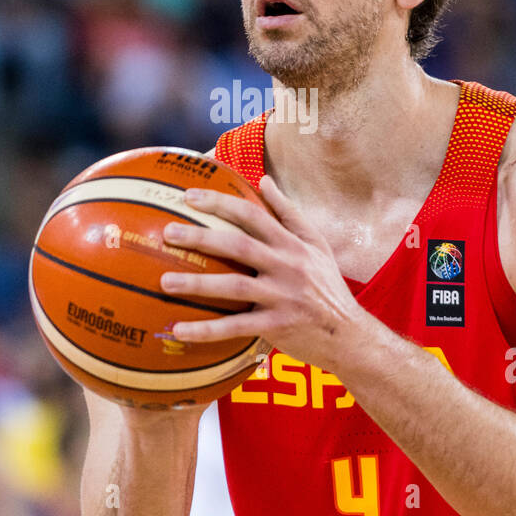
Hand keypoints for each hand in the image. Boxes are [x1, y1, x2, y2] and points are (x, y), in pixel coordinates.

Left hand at [160, 175, 368, 373]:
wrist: (350, 334)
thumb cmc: (327, 286)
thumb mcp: (317, 244)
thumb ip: (289, 213)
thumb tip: (264, 180)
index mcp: (292, 244)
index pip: (252, 216)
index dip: (220, 204)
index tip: (188, 197)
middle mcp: (287, 266)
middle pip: (238, 246)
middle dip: (201, 238)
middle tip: (167, 233)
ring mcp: (281, 297)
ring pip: (233, 287)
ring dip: (197, 284)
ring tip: (164, 281)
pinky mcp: (276, 326)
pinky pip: (235, 328)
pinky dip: (206, 330)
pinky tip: (178, 329)